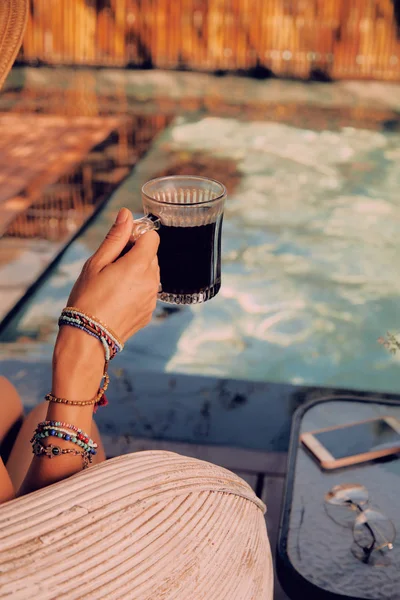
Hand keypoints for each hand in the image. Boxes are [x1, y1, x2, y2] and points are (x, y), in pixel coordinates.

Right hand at [67, 207, 159, 341]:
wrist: (88, 337)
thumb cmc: (87, 298)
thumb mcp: (96, 263)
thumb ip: (115, 237)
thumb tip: (127, 214)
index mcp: (139, 265)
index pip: (153, 237)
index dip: (137, 236)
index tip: (121, 244)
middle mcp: (152, 281)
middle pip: (152, 255)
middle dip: (136, 254)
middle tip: (112, 265)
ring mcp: (152, 298)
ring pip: (151, 273)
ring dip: (137, 271)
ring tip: (113, 283)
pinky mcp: (150, 311)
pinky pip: (148, 290)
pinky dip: (137, 288)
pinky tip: (118, 297)